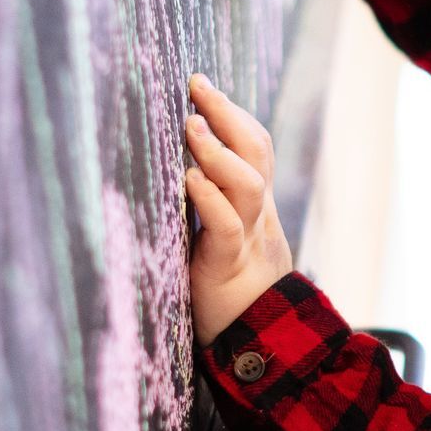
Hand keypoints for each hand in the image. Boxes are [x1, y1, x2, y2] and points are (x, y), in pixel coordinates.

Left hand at [183, 74, 295, 344]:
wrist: (255, 346)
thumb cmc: (225, 293)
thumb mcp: (219, 239)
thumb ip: (210, 207)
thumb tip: (174, 172)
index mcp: (254, 207)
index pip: (255, 148)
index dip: (233, 114)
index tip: (201, 84)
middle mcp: (256, 217)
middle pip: (256, 153)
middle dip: (228, 114)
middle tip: (198, 85)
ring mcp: (247, 240)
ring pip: (248, 186)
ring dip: (218, 152)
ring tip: (191, 125)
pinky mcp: (228, 267)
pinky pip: (226, 228)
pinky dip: (210, 200)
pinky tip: (189, 180)